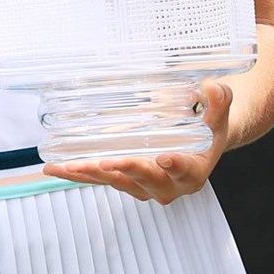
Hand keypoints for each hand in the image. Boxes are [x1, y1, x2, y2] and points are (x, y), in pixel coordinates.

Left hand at [41, 81, 234, 205]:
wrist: (200, 144)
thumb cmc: (208, 129)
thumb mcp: (219, 114)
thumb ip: (218, 101)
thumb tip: (211, 88)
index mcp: (194, 171)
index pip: (186, 171)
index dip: (176, 166)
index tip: (165, 157)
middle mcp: (168, 185)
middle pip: (145, 180)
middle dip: (125, 170)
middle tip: (104, 162)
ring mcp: (143, 186)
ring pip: (117, 182)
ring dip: (91, 176)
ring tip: (67, 166)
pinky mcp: (125, 181)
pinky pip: (101, 180)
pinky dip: (78, 175)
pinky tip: (55, 168)